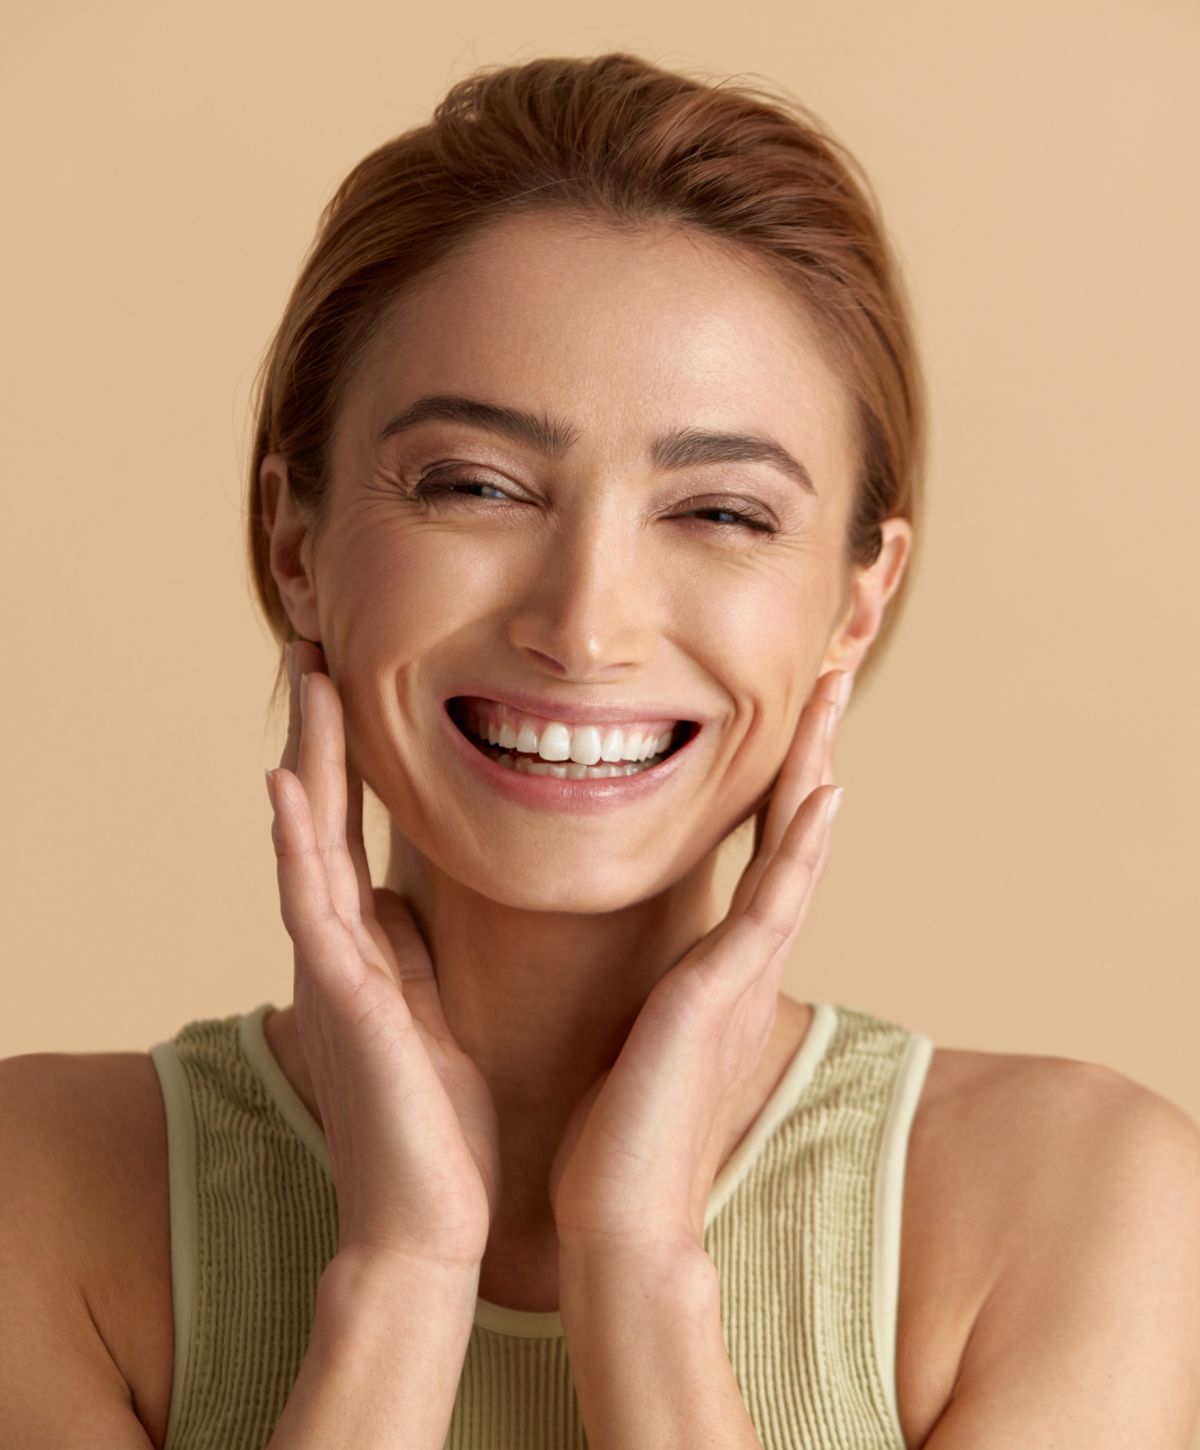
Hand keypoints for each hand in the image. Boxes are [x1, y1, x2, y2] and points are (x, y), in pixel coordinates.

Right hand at [265, 640, 501, 1272]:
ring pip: (309, 843)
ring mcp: (331, 970)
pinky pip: (310, 906)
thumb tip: (409, 898)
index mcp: (367, 947)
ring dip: (305, 759)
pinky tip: (286, 784)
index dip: (348, 758)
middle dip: (318, 735)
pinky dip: (295, 843)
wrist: (428, 1220)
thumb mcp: (432, 1011)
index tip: (351, 684)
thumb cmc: (439, 1120)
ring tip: (305, 681)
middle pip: (322, 818)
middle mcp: (337, 947)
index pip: (351, 831)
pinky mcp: (341, 1001)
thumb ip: (412, 952)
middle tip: (315, 651)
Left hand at [547, 668, 850, 1262]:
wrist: (620, 1213)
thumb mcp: (624, 1026)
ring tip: (834, 695)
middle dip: (807, 748)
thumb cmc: (614, 1129)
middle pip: (788, 829)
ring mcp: (747, 970)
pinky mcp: (732, 990)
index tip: (780, 713)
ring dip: (814, 766)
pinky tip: (825, 789)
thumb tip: (597, 945)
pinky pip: (778, 900)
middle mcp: (745, 956)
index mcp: (715, 959)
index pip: (752, 848)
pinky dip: (804, 844)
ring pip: (794, 845)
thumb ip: (633, 979)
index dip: (772, 777)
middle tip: (828, 674)